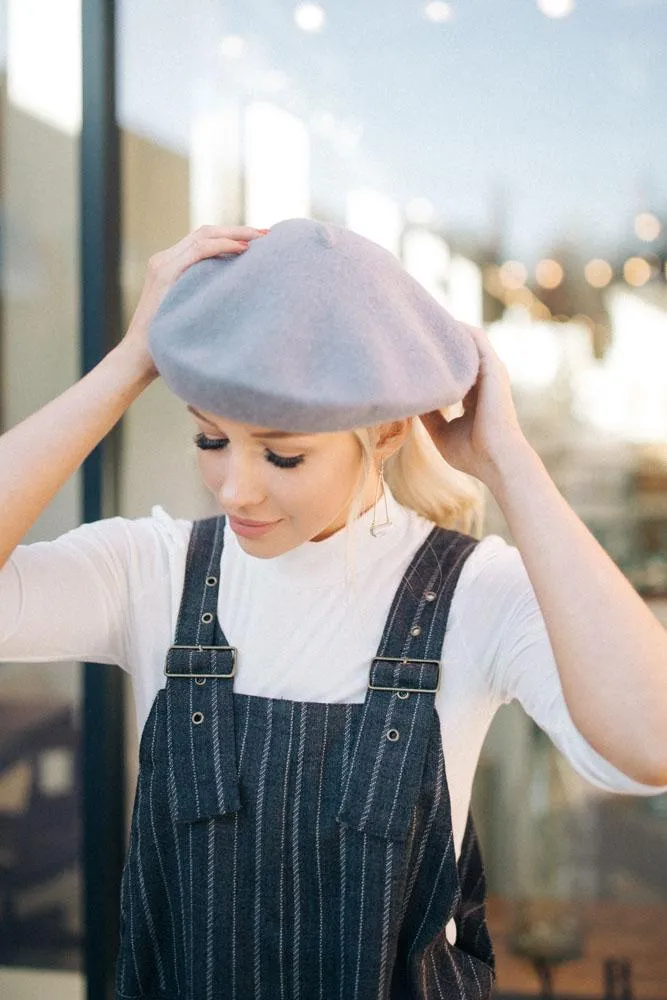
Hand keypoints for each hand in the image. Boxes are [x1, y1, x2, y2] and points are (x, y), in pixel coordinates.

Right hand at [121, 225, 268, 378]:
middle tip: (267, 234)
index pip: (204, 241)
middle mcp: (164, 260)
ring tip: (261, 238)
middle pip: (206, 233)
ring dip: (235, 233)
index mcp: (169, 266)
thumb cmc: (169, 346)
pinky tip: (243, 249)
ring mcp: (162, 264)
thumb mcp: (192, 315)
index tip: (260, 241)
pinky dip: (223, 246)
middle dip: (239, 230)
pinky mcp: (164, 273)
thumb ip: (206, 298)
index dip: (233, 236)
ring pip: (203, 235)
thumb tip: (239, 300)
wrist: (138, 359)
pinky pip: (198, 250)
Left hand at [418, 322, 528, 484]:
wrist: (497, 459)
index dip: (436, 359)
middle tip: (412, 326)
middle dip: (440, 338)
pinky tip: (437, 323)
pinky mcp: (493, 367)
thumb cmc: (473, 454)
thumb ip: (429, 416)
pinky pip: (476, 338)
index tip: (413, 350)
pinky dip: (458, 329)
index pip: (455, 369)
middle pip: (461, 350)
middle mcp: (485, 380)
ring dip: (447, 328)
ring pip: (468, 339)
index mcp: (475, 396)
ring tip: (421, 317)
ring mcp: (491, 372)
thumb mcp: (442, 433)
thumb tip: (409, 403)